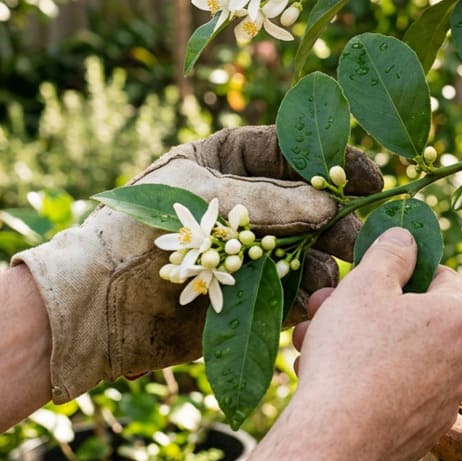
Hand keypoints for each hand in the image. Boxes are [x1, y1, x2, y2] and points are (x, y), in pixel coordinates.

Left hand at [14, 126, 381, 402]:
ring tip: (341, 274)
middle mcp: (241, 204)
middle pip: (308, 204)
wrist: (90, 308)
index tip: (371, 176)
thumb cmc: (131, 234)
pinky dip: (311, 295)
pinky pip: (292, 291)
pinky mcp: (246, 297)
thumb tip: (329, 205)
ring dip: (329, 260)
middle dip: (339, 220)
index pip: (289, 152)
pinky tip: (322, 299)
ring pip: (307, 250)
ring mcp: (246, 252)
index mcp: (224, 163)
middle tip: (367, 237)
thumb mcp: (204, 200)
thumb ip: (271, 201)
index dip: (333, 161)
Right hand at [289, 228, 461, 460]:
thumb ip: (391, 253)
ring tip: (310, 342)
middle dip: (368, 309)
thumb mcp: (365, 285)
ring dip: (359, 344)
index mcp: (459, 319)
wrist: (334, 442)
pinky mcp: (424, 433)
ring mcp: (446, 402)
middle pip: (416, 321)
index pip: (443, 277)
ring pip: (401, 358)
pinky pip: (397, 394)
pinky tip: (325, 379)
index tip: (370, 274)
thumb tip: (407, 238)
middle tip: (324, 306)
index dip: (405, 269)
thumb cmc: (350, 354)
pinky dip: (368, 382)